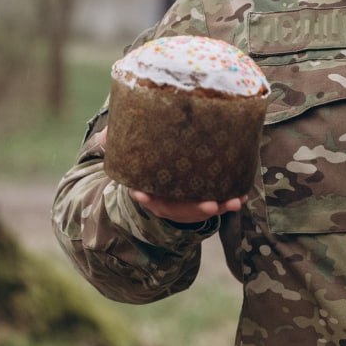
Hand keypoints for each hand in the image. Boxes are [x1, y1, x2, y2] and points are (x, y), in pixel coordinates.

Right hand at [96, 127, 244, 224]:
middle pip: (177, 208)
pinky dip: (227, 202)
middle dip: (194, 208)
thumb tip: (105, 135)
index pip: (143, 195)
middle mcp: (165, 201)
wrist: (157, 181)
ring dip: (217, 207)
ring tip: (233, 202)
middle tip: (209, 205)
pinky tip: (240, 196)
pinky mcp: (199, 200)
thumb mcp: (130, 155)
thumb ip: (117, 144)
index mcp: (146, 189)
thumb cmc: (144, 164)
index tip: (142, 194)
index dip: (144, 196)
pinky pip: (214, 204)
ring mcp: (183, 204)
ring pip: (199, 210)